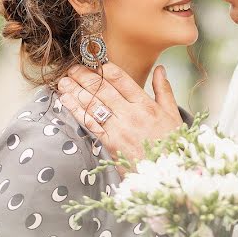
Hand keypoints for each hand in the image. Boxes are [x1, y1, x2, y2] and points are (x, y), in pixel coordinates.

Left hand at [57, 62, 182, 161]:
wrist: (167, 175)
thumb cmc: (171, 144)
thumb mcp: (173, 115)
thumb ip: (164, 90)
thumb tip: (160, 69)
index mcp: (146, 105)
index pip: (122, 80)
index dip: (106, 69)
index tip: (95, 62)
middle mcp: (131, 115)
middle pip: (103, 90)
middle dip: (85, 77)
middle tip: (72, 68)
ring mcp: (118, 129)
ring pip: (93, 105)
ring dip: (75, 91)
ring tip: (64, 81)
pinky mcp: (109, 143)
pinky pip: (90, 123)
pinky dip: (76, 110)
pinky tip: (66, 100)